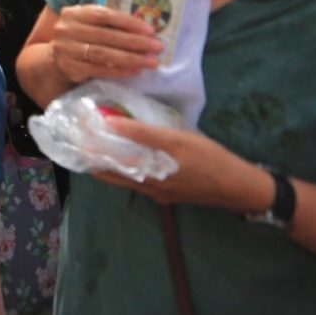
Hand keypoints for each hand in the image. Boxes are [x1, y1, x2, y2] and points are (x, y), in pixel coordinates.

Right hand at [49, 5, 163, 83]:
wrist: (56, 59)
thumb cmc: (81, 38)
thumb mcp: (89, 25)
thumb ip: (110, 24)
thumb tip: (146, 30)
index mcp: (74, 13)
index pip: (104, 15)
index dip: (128, 22)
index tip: (150, 31)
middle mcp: (66, 29)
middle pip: (105, 35)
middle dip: (135, 42)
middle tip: (157, 47)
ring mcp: (66, 49)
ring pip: (102, 53)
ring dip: (130, 58)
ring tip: (151, 62)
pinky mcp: (69, 68)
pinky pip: (98, 70)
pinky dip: (119, 71)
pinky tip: (135, 71)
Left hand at [93, 118, 272, 210]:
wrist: (240, 187)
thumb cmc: (209, 161)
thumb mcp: (176, 141)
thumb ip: (143, 134)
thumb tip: (110, 123)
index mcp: (145, 178)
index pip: (106, 167)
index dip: (89, 152)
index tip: (74, 137)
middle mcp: (148, 188)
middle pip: (112, 174)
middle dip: (96, 158)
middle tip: (82, 140)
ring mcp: (160, 191)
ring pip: (127, 177)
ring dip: (112, 163)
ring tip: (99, 144)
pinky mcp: (171, 190)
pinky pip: (142, 179)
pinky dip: (130, 167)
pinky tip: (131, 154)